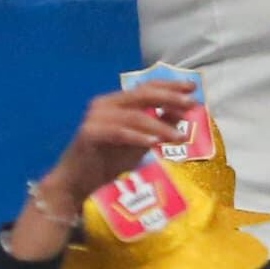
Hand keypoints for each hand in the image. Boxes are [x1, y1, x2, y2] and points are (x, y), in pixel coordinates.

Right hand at [35, 86, 194, 218]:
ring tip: (179, 136)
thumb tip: (182, 111)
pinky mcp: (89, 133)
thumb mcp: (140, 142)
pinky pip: (119, 132)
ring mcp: (95, 117)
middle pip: (142, 95)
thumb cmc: (108, 161)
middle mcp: (105, 104)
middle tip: (192, 104)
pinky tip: (155, 143)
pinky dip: (138, 137)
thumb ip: (158, 126)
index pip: (146, 88)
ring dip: (160, 125)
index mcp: (116, 102)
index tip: (192, 88)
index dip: (169, 86)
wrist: (77, 182)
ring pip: (134, 116)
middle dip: (169, 98)